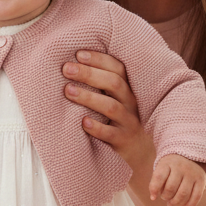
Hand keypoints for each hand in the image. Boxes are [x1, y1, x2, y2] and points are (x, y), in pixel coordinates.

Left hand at [62, 50, 152, 170]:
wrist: (139, 152)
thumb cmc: (117, 120)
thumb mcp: (112, 99)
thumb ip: (99, 84)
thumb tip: (70, 65)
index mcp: (126, 89)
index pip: (117, 68)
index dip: (99, 59)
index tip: (78, 53)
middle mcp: (129, 102)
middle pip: (113, 83)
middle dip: (89, 74)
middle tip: (66, 68)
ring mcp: (127, 122)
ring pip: (111, 107)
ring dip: (88, 97)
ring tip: (68, 90)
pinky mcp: (123, 140)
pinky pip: (110, 134)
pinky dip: (96, 127)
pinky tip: (82, 122)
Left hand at [148, 155, 205, 205]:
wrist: (189, 157)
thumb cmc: (170, 168)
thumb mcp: (162, 169)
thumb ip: (156, 182)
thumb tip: (153, 198)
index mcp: (168, 163)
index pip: (159, 177)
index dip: (154, 189)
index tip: (153, 198)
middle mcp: (181, 167)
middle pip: (171, 187)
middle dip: (166, 197)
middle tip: (165, 198)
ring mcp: (192, 173)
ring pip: (183, 193)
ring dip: (175, 202)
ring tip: (171, 203)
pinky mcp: (202, 180)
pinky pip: (197, 196)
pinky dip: (190, 205)